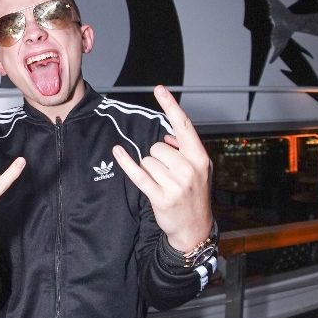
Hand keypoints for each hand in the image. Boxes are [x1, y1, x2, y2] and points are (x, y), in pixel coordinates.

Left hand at [113, 85, 212, 252]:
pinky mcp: (160, 197)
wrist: (195, 228)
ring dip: (150, 169)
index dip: (171, 106)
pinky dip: (126, 163)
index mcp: (199, 158)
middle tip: (167, 174)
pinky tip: (117, 152)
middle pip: (158, 146)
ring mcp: (175, 184)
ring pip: (148, 160)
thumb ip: (185, 150)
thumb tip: (166, 135)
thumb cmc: (194, 195)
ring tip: (163, 183)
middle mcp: (189, 169)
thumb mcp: (199, 170)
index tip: (159, 89)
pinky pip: (138, 174)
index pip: (184, 126)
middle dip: (157, 157)